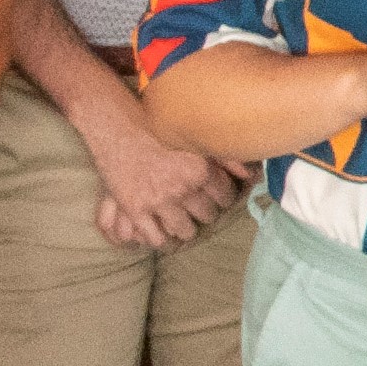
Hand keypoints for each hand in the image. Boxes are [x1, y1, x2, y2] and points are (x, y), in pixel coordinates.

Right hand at [77, 86, 243, 252]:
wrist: (115, 125)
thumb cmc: (156, 125)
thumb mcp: (194, 136)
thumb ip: (225, 155)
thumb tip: (251, 175)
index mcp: (200, 168)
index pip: (225, 197)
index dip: (223, 199)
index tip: (218, 199)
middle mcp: (182, 187)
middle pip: (207, 215)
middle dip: (206, 214)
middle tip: (200, 211)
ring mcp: (158, 200)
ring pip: (184, 230)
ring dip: (186, 229)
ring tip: (184, 225)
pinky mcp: (135, 208)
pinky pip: (155, 237)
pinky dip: (161, 240)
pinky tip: (163, 234)